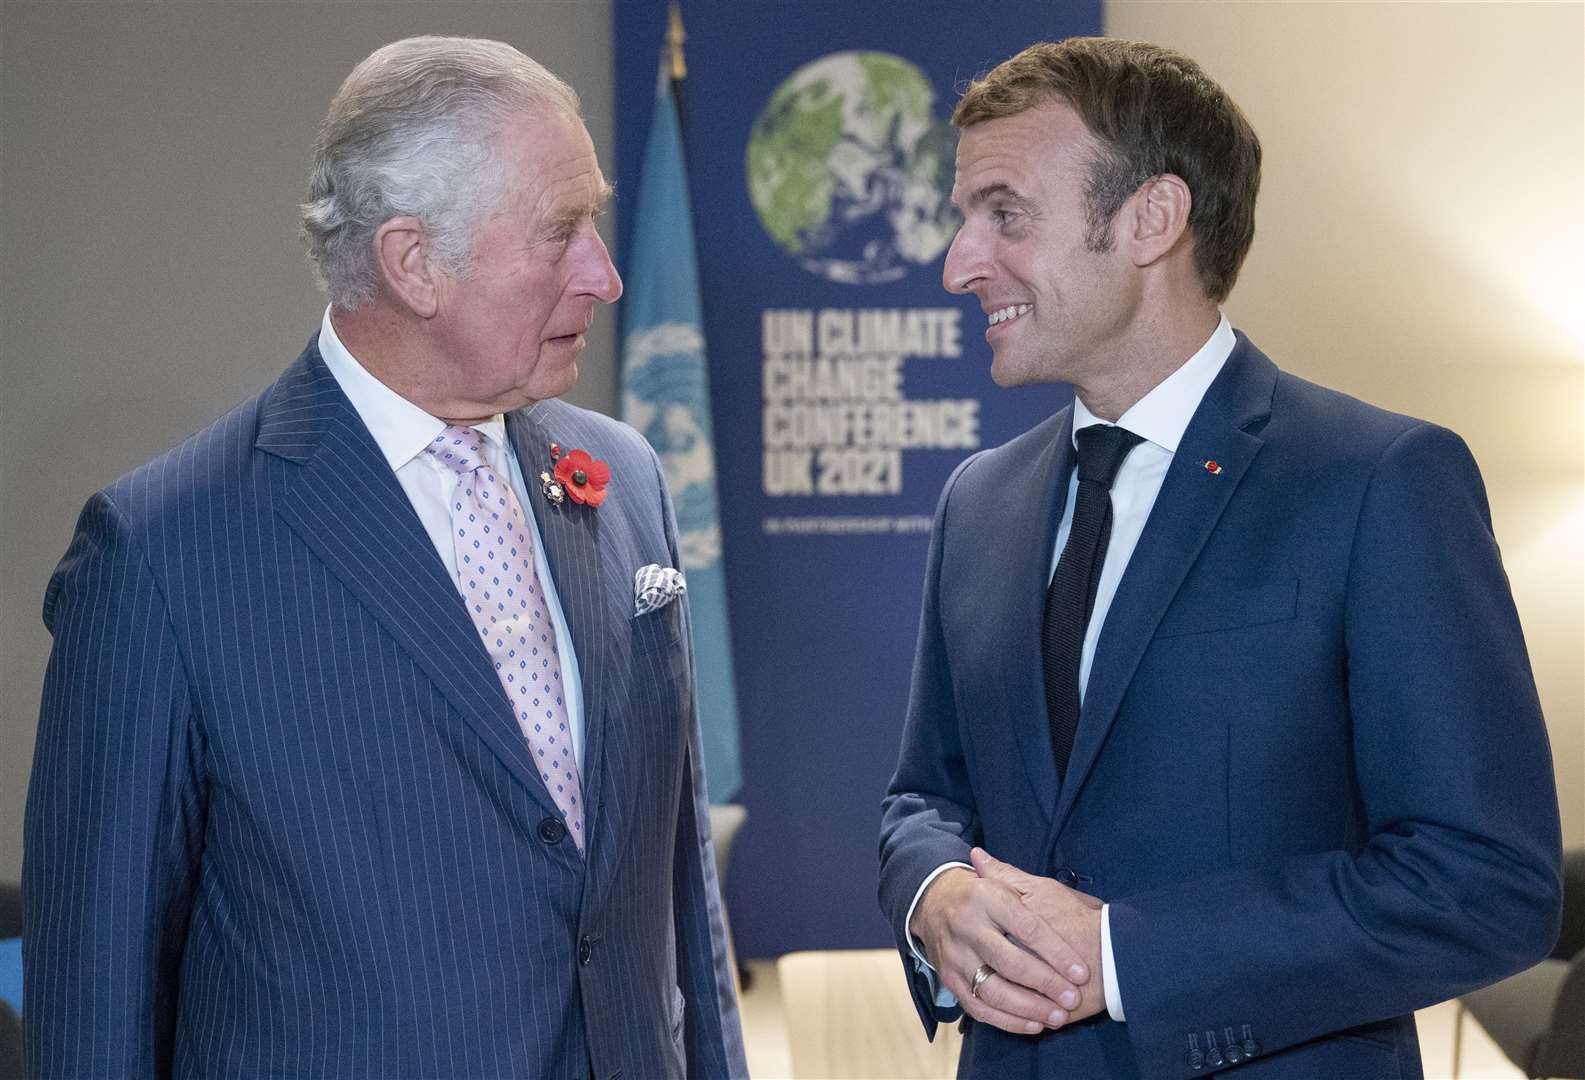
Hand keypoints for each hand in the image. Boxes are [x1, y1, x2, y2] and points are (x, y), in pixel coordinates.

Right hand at [910, 861, 1092, 1034]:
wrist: (932, 902)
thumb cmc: (982, 894)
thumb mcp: (1004, 881)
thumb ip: (1040, 893)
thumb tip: (1081, 897)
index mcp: (986, 897)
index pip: (1027, 928)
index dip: (1057, 953)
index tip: (1082, 973)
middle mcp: (967, 925)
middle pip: (1010, 962)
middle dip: (1045, 984)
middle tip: (1072, 999)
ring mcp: (955, 955)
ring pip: (993, 990)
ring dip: (1029, 1008)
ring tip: (1058, 1017)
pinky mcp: (949, 978)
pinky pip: (978, 1007)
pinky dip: (1007, 1021)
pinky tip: (1034, 1025)